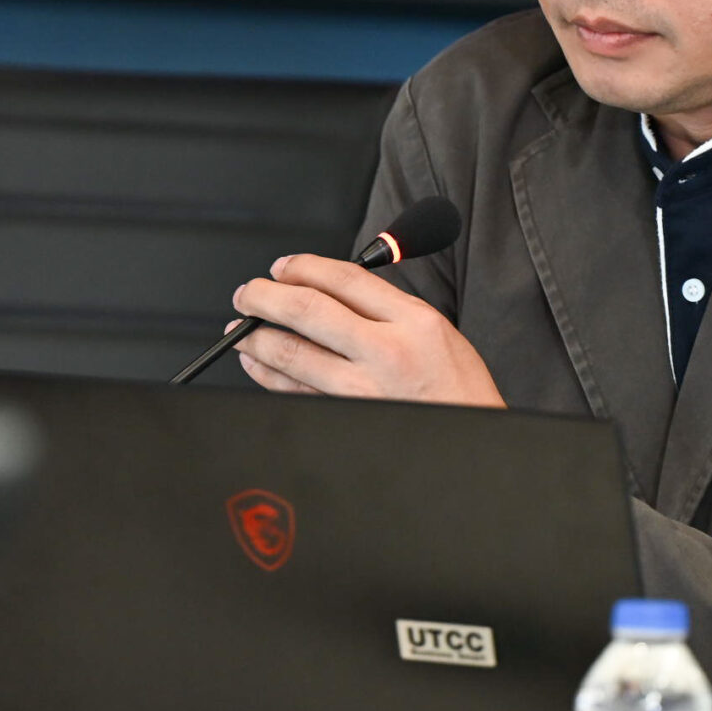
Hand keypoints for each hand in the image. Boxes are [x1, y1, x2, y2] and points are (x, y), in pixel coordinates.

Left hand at [232, 254, 505, 407]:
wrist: (470, 445)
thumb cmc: (458, 390)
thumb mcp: (437, 331)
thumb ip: (386, 306)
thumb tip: (328, 285)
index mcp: (414, 321)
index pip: (345, 278)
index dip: (304, 266)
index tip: (284, 266)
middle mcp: (386, 352)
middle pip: (308, 309)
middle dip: (265, 296)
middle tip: (247, 292)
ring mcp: (363, 389)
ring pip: (291, 352)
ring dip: (255, 336)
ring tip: (241, 327)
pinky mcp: (346, 415)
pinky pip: (295, 390)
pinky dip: (267, 374)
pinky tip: (256, 363)